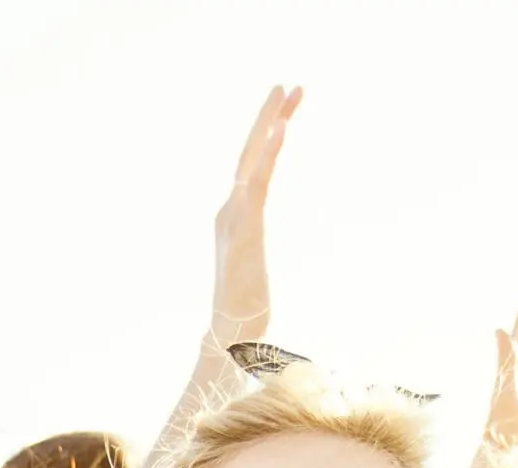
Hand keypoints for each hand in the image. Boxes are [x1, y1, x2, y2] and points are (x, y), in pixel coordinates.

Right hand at [209, 85, 300, 345]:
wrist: (231, 332)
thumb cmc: (245, 306)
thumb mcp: (254, 265)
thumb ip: (255, 246)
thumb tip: (259, 248)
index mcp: (234, 215)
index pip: (253, 165)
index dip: (269, 135)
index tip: (287, 109)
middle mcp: (230, 208)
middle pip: (250, 151)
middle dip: (268, 116)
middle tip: (287, 85)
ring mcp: (235, 215)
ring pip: (253, 158)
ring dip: (269, 123)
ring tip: (287, 92)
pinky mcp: (246, 226)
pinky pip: (258, 180)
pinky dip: (268, 152)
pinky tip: (281, 128)